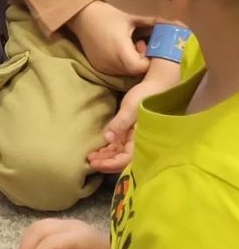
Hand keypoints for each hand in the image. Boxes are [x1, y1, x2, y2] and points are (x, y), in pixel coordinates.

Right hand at [68, 0, 151, 76]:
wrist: (81, 16)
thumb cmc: (107, 15)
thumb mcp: (132, 17)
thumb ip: (153, 23)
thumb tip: (174, 25)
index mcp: (121, 51)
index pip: (142, 67)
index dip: (148, 60)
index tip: (146, 46)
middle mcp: (112, 63)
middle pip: (135, 72)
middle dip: (142, 62)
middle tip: (141, 45)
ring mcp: (104, 67)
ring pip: (126, 73)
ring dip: (132, 64)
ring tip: (130, 47)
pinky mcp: (99, 68)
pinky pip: (116, 71)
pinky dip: (122, 64)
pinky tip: (120, 51)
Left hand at [87, 57, 180, 172]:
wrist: (158, 84)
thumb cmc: (146, 95)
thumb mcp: (131, 108)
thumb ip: (120, 124)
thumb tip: (108, 139)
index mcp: (143, 138)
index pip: (126, 159)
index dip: (111, 164)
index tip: (95, 163)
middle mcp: (140, 141)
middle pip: (123, 159)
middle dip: (106, 163)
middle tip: (90, 161)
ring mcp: (136, 137)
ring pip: (120, 153)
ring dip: (107, 157)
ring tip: (92, 157)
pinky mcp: (132, 131)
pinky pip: (121, 145)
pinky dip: (110, 149)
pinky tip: (101, 149)